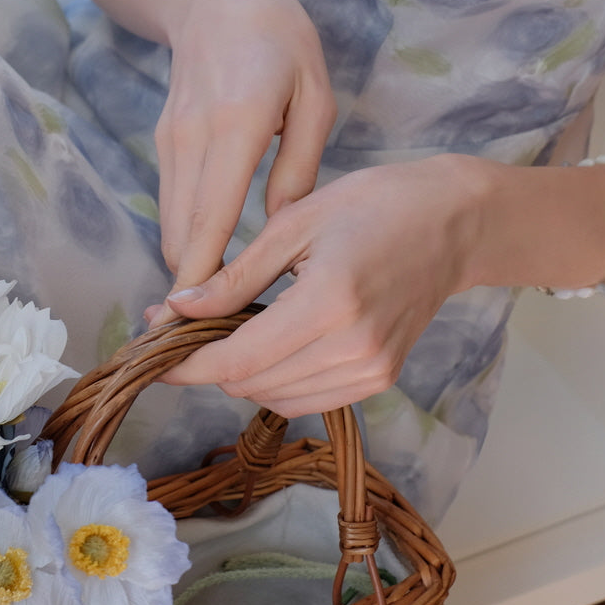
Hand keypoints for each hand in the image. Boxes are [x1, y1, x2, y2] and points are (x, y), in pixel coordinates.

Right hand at [147, 0, 336, 324]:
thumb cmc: (279, 39)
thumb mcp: (313, 95)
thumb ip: (300, 166)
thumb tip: (284, 231)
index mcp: (239, 124)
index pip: (213, 217)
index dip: (206, 278)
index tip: (210, 329)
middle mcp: (194, 136)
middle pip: (182, 232)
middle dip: (193, 291)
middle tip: (216, 345)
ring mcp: (172, 138)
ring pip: (172, 222)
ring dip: (189, 267)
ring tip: (218, 317)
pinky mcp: (164, 138)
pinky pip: (172, 201)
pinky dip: (188, 236)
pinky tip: (212, 262)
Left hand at [157, 155, 483, 416]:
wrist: (452, 224)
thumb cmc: (373, 205)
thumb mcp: (296, 223)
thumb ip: (236, 275)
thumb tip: (178, 308)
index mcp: (328, 303)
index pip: (237, 360)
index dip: (186, 363)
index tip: (152, 350)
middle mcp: (352, 348)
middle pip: (251, 384)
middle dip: (208, 362)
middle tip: (184, 323)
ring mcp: (371, 370)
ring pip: (275, 398)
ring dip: (242, 373)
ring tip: (229, 327)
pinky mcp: (380, 378)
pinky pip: (307, 398)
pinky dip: (277, 379)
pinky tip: (270, 340)